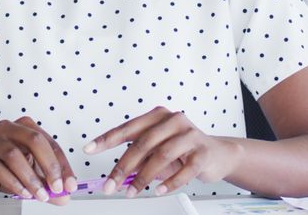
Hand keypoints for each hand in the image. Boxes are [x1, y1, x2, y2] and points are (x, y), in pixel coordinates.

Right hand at [0, 116, 75, 203]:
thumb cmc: (5, 166)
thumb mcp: (32, 173)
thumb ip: (48, 183)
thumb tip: (64, 196)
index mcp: (25, 126)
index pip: (49, 142)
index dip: (62, 164)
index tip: (69, 183)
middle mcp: (8, 128)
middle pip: (34, 140)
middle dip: (49, 166)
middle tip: (57, 187)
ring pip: (15, 156)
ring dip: (31, 178)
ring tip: (40, 194)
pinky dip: (15, 183)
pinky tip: (23, 193)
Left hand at [84, 106, 240, 196]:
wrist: (218, 154)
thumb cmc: (183, 150)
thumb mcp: (158, 150)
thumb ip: (139, 158)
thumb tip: (116, 175)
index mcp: (158, 116)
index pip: (127, 128)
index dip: (106, 139)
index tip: (89, 149)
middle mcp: (174, 121)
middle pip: (143, 144)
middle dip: (123, 167)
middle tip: (110, 185)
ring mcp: (190, 135)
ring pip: (161, 156)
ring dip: (143, 178)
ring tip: (132, 192)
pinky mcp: (203, 152)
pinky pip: (184, 170)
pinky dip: (169, 182)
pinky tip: (157, 190)